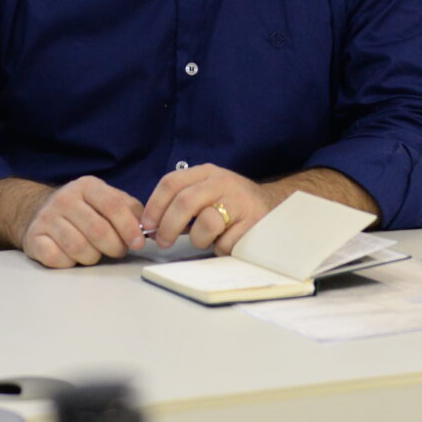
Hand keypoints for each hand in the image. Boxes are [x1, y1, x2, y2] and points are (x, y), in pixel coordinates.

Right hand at [20, 176, 146, 267]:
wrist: (39, 211)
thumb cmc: (82, 210)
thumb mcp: (106, 200)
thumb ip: (130, 210)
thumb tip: (150, 229)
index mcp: (87, 186)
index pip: (113, 206)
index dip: (128, 227)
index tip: (138, 243)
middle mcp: (64, 198)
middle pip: (98, 230)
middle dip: (114, 247)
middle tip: (116, 251)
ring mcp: (47, 218)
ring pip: (79, 248)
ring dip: (92, 257)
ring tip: (93, 252)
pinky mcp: (33, 238)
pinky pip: (57, 258)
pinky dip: (69, 263)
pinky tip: (71, 256)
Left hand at [144, 165, 274, 255]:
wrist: (274, 205)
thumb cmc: (232, 204)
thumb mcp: (208, 193)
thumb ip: (182, 204)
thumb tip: (152, 226)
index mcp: (207, 173)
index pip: (171, 182)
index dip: (154, 205)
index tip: (147, 225)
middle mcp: (223, 182)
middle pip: (185, 202)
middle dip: (168, 226)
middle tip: (163, 242)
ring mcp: (240, 202)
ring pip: (206, 223)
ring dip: (198, 239)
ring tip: (206, 240)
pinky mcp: (253, 223)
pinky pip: (226, 243)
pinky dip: (221, 248)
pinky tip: (227, 241)